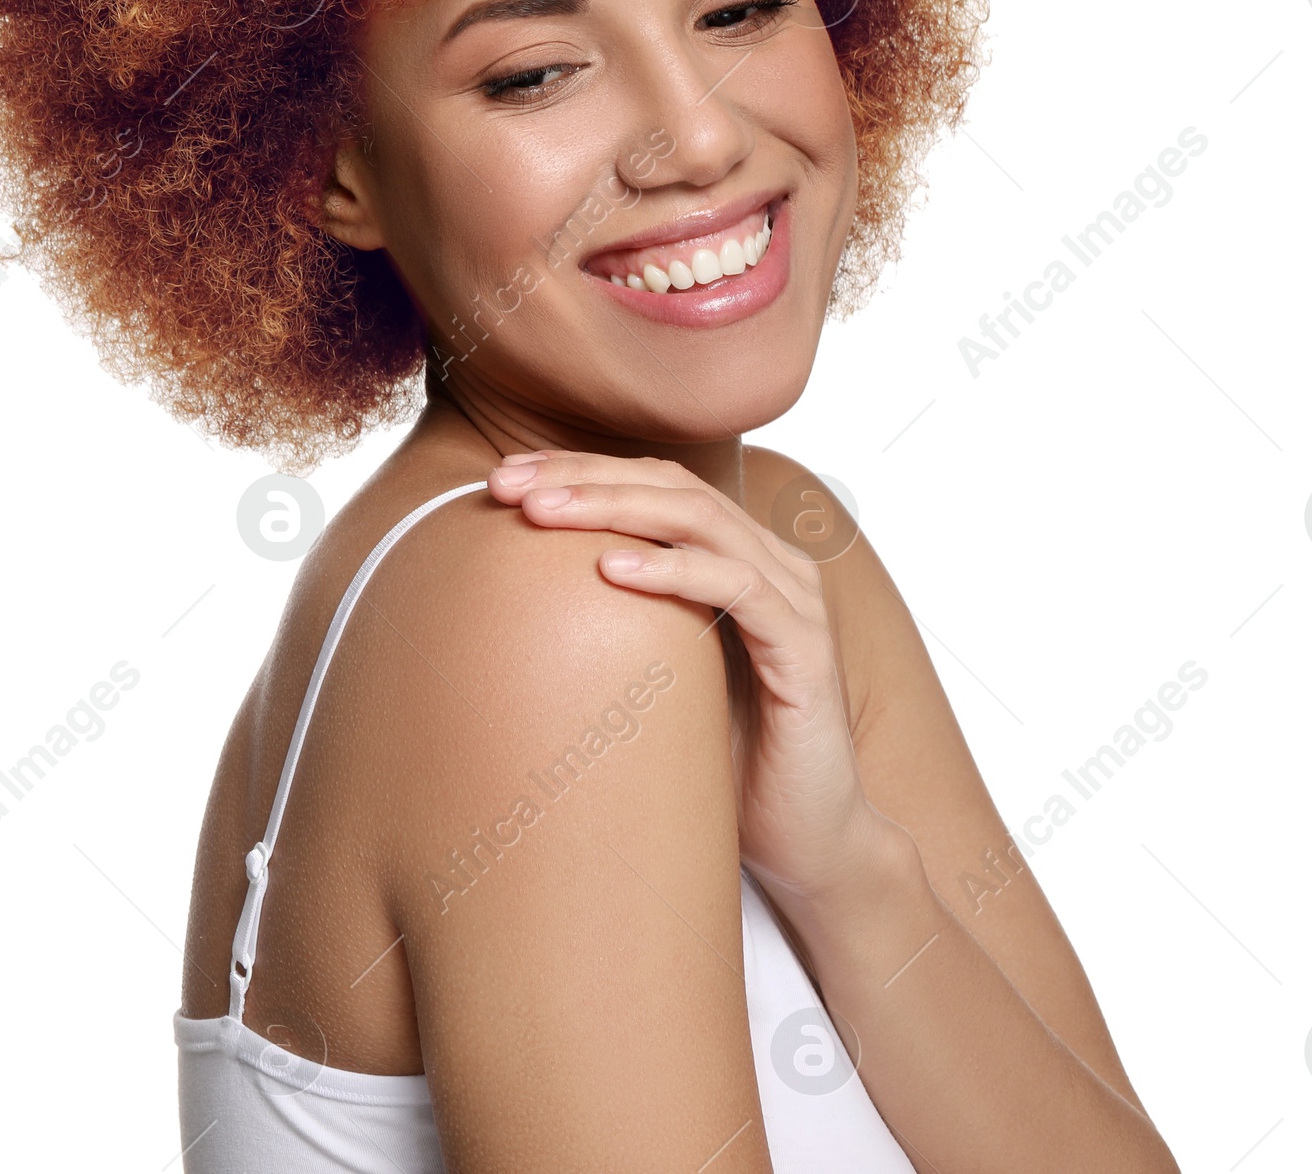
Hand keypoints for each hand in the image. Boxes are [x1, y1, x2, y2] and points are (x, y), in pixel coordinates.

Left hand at [487, 450, 896, 918]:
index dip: (579, 470)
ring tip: (544, 513)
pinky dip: (672, 570)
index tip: (502, 479)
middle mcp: (771, 563)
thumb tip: (511, 599)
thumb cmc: (726, 755)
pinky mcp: (807, 650)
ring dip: (615, 508)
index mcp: (737, 556)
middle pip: (671, 486)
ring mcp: (795, 601)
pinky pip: (737, 588)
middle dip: (584, 477)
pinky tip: (612, 569)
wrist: (809, 841)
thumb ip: (614, 624)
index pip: (653, 484)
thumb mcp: (656, 674)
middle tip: (509, 484)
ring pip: (700, 520)